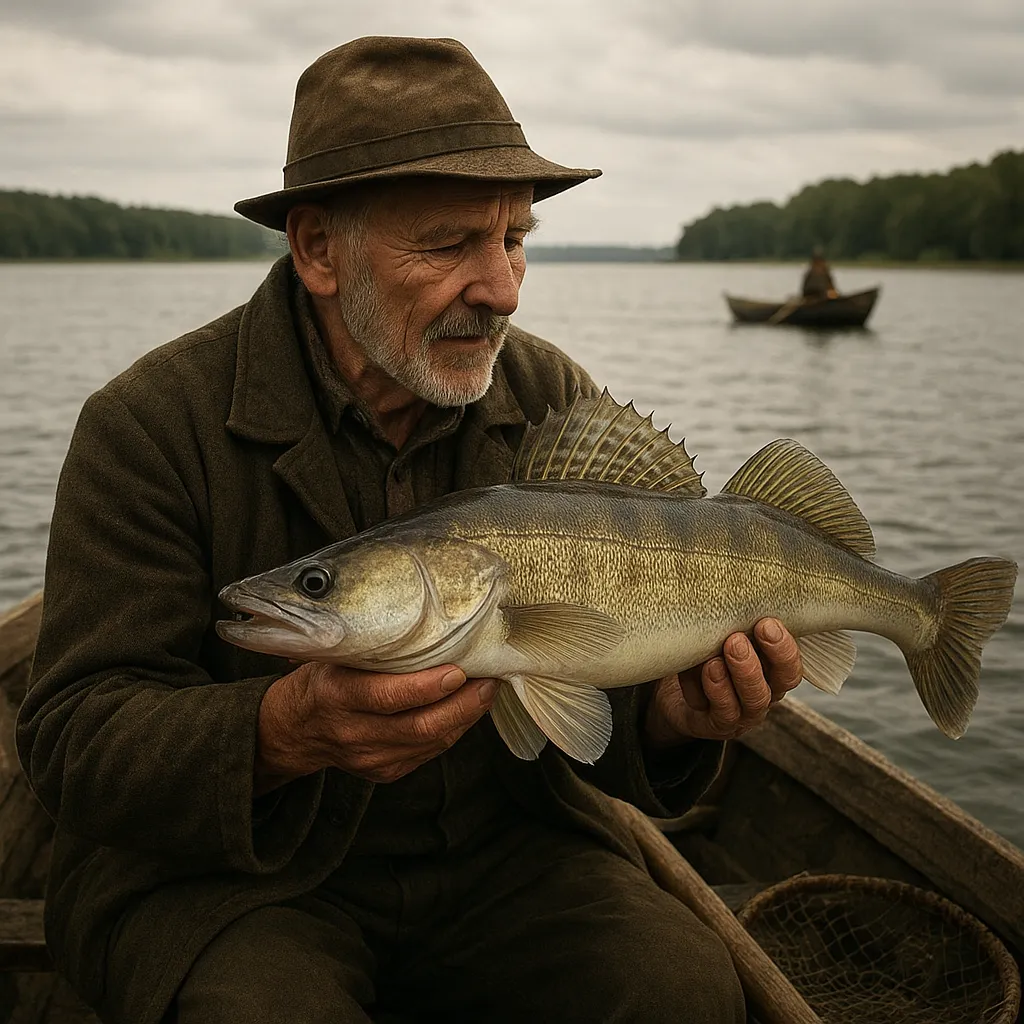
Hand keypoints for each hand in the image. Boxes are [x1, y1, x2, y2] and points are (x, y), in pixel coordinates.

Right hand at [254, 662, 497, 792]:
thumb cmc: (320, 680)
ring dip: (464, 718)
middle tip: (488, 681)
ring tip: (486, 691)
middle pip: (418, 726)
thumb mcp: (334, 657)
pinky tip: (465, 710)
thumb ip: (372, 649)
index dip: (426, 687)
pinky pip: (428, 753)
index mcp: (336, 695)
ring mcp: (369, 758)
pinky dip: (452, 730)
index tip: (458, 671)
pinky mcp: (384, 772)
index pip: (386, 696)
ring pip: (429, 743)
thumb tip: (427, 624)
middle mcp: (353, 732)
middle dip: (461, 705)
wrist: (292, 731)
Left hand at [644, 618, 802, 747]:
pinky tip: (696, 667)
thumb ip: (740, 621)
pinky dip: (701, 687)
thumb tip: (741, 584)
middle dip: (753, 665)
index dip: (784, 650)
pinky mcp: (707, 724)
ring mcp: (735, 715)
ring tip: (715, 658)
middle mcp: (759, 697)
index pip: (790, 668)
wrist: (676, 687)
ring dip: (731, 679)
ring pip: (742, 705)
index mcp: (772, 675)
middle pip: (769, 690)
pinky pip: (708, 709)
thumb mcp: (729, 633)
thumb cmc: (712, 651)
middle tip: (736, 639)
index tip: (767, 623)